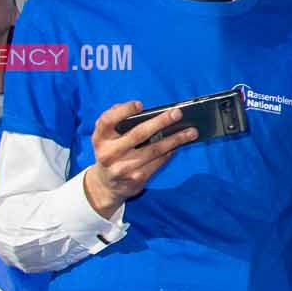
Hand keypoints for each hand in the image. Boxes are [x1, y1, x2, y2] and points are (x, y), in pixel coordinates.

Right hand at [78, 102, 197, 215]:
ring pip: (154, 150)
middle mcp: (109, 153)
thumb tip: (137, 108)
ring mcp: (123, 168)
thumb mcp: (106, 138)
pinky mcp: (136, 178)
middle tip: (178, 113)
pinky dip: (170, 152)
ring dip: (175, 139)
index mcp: (100, 139)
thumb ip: (115, 121)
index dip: (123, 111)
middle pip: (138, 134)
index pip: (107, 121)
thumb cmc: (111, 152)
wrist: (106, 185)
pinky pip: (158, 162)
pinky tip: (179, 145)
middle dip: (160, 122)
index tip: (140, 105)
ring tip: (191, 132)